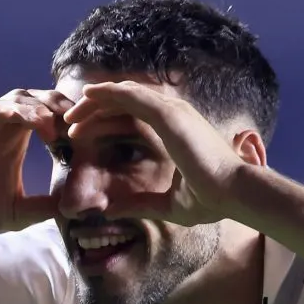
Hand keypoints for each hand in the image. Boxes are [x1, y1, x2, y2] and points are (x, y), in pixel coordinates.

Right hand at [0, 89, 73, 231]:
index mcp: (16, 138)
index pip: (48, 116)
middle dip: (57, 105)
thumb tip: (76, 210)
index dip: (68, 120)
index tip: (86, 135)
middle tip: (76, 120)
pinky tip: (14, 116)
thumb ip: (43, 209)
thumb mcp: (17, 213)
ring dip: (31, 108)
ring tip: (49, 122)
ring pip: (10, 101)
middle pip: (35, 99)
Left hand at [62, 81, 245, 225]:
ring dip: (96, 100)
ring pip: (124, 93)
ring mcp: (173, 110)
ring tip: (70, 114)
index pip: (133, 113)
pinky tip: (87, 97)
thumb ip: (140, 204)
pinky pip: (131, 95)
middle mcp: (175, 113)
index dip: (106, 118)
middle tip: (69, 122)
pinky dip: (107, 93)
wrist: (233, 194)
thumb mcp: (168, 205)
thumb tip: (111, 210)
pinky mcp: (169, 114)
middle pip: (126, 100)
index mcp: (176, 130)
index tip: (81, 133)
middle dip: (95, 108)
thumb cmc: (211, 200)